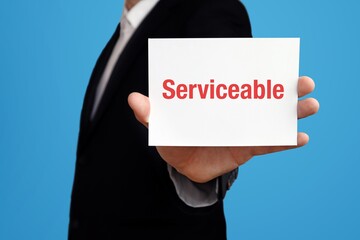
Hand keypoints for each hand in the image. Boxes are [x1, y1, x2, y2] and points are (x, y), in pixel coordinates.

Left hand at [128, 76, 319, 182]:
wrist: (183, 166)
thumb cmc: (173, 140)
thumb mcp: (161, 126)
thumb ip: (150, 113)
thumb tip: (135, 99)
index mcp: (216, 100)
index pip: (237, 81)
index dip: (254, 70)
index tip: (273, 61)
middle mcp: (234, 110)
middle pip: (263, 96)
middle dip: (285, 88)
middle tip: (303, 81)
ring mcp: (243, 128)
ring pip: (272, 117)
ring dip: (292, 111)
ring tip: (311, 105)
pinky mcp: (248, 147)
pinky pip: (269, 144)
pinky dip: (285, 140)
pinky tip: (301, 137)